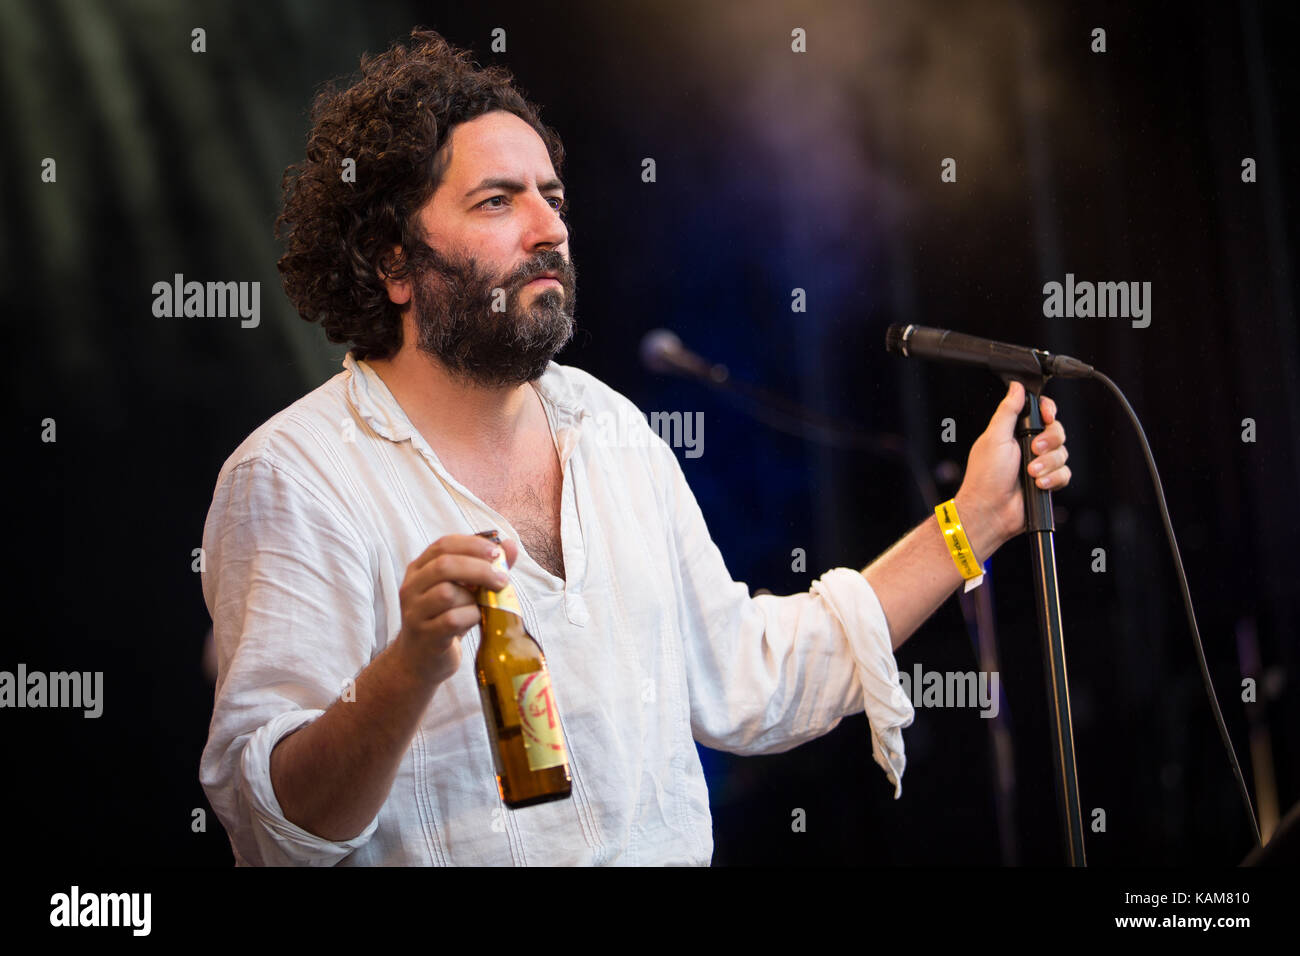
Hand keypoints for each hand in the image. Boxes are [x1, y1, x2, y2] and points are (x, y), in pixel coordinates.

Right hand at [395, 533, 519, 684]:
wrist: (420, 660)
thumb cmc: (445, 618)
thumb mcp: (463, 590)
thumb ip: (485, 566)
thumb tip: (511, 545)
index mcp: (419, 569)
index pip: (443, 545)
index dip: (472, 545)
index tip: (496, 553)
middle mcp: (412, 587)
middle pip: (444, 566)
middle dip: (479, 569)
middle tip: (502, 579)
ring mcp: (415, 612)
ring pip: (446, 593)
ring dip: (473, 597)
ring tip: (483, 604)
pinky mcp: (425, 635)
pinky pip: (451, 620)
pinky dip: (471, 617)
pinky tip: (476, 619)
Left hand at [954, 380, 1070, 559]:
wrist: (991, 510)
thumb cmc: (985, 476)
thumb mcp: (994, 437)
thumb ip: (1008, 411)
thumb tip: (1016, 387)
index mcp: (1014, 432)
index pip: (1041, 412)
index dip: (1048, 411)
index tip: (1047, 416)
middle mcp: (1029, 446)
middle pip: (1057, 431)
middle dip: (1048, 441)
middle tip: (1033, 450)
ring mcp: (1040, 465)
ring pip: (1062, 453)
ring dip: (1047, 464)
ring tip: (1030, 473)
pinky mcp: (1048, 481)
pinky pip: (1065, 474)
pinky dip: (1053, 479)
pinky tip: (1038, 484)